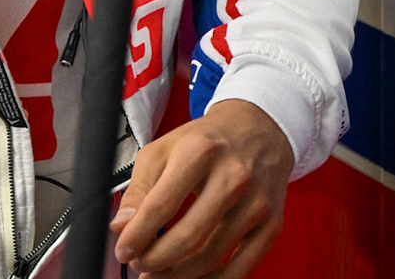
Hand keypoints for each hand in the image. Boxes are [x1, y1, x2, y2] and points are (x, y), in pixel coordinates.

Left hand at [110, 100, 294, 278]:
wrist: (258, 130)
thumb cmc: (206, 141)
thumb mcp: (164, 150)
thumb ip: (140, 188)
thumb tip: (121, 226)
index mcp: (200, 151)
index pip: (161, 205)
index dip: (137, 235)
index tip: (123, 250)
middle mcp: (233, 176)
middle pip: (189, 236)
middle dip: (156, 259)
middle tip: (139, 264)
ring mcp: (257, 203)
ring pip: (212, 257)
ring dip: (178, 275)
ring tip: (158, 274)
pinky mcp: (272, 225)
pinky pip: (240, 268)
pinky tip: (190, 278)